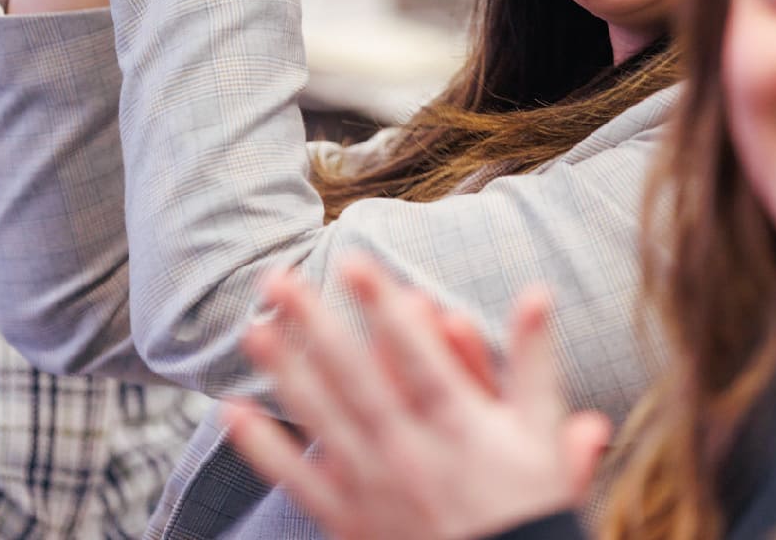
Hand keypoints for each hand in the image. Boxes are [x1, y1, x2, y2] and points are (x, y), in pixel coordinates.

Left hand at [223, 259, 608, 539]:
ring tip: (252, 331)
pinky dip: (264, 449)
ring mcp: (374, 487)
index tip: (352, 260)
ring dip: (283, 372)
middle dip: (314, 323)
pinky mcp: (350, 521)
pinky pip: (300, 482)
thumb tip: (538, 292)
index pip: (414, 352)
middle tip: (277, 279)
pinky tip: (232, 413)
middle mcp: (410, 450)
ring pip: (321, 419)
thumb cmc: (528, 509)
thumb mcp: (542, 436)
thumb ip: (536, 362)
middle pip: (354, 376)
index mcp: (459, 424)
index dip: (382, 304)